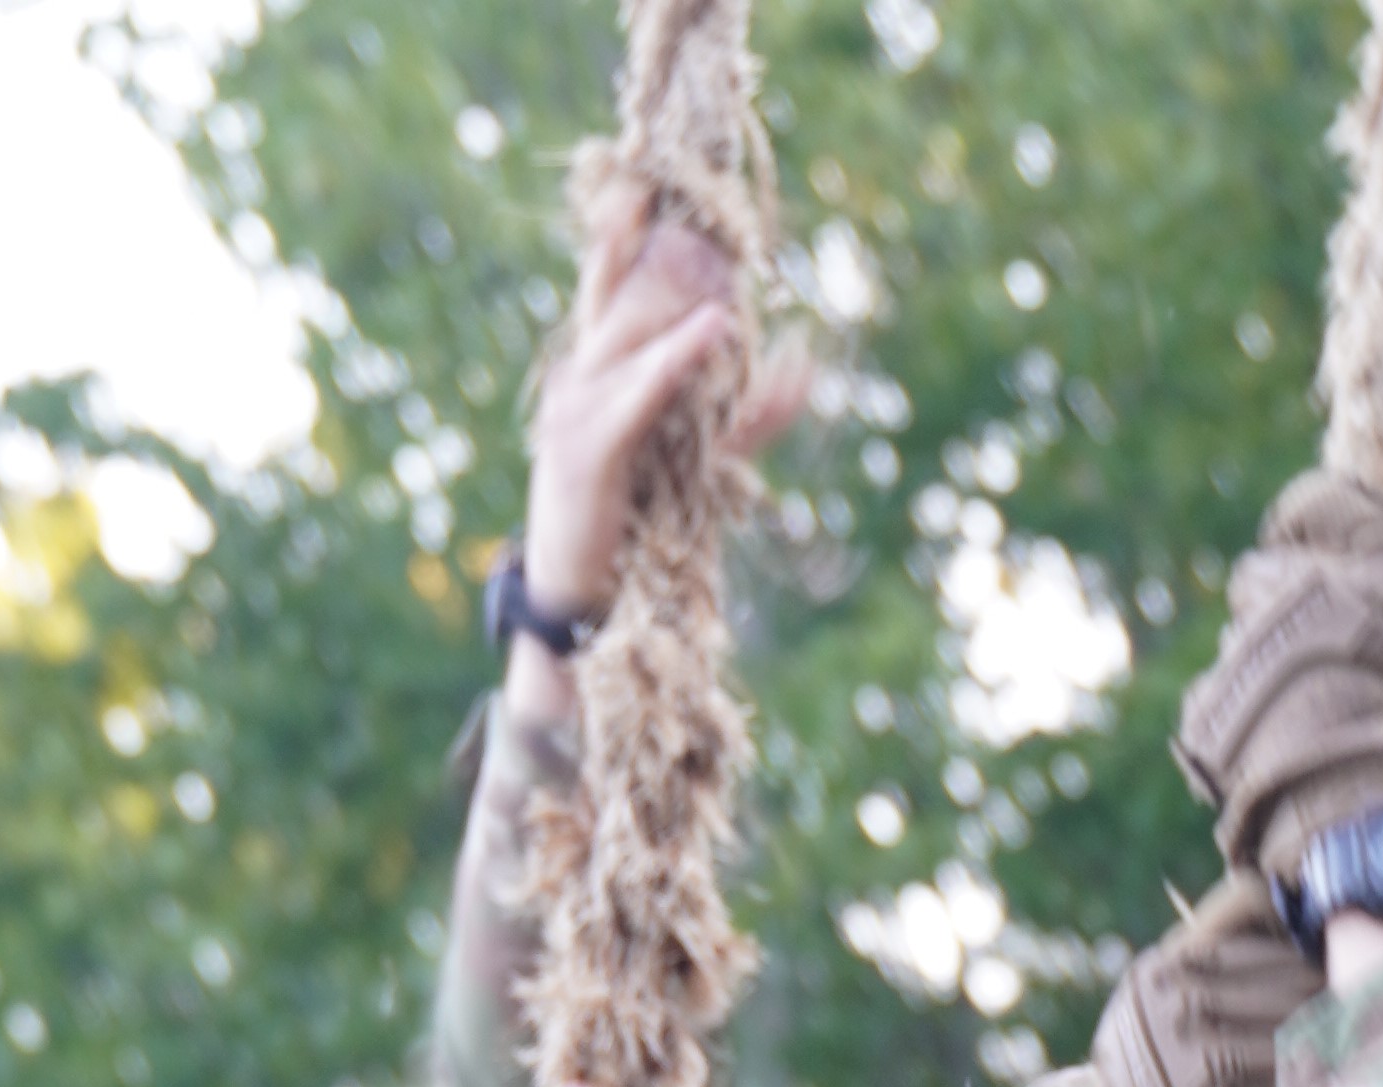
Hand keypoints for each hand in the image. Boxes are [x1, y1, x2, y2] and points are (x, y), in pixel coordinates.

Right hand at [510, 182, 811, 681]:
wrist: (584, 609)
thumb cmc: (639, 534)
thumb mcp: (707, 462)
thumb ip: (754, 416)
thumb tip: (807, 367)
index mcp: (599, 368)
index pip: (612, 275)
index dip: (633, 223)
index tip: (670, 182)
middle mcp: (580, 374)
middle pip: (622, 287)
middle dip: (668, 247)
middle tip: (716, 214)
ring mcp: (575, 407)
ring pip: (629, 330)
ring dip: (678, 293)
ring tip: (723, 259)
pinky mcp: (585, 449)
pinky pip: (636, 392)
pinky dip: (676, 360)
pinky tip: (716, 330)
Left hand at [1172, 468, 1382, 894]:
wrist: (1380, 835)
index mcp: (1377, 565)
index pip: (1320, 503)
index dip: (1307, 532)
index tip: (1307, 557)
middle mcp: (1305, 585)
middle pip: (1261, 575)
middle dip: (1276, 613)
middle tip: (1310, 674)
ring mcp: (1250, 641)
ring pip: (1237, 643)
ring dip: (1255, 677)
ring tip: (1295, 734)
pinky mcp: (1209, 701)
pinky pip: (1212, 701)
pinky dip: (1230, 731)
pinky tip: (1267, 765)